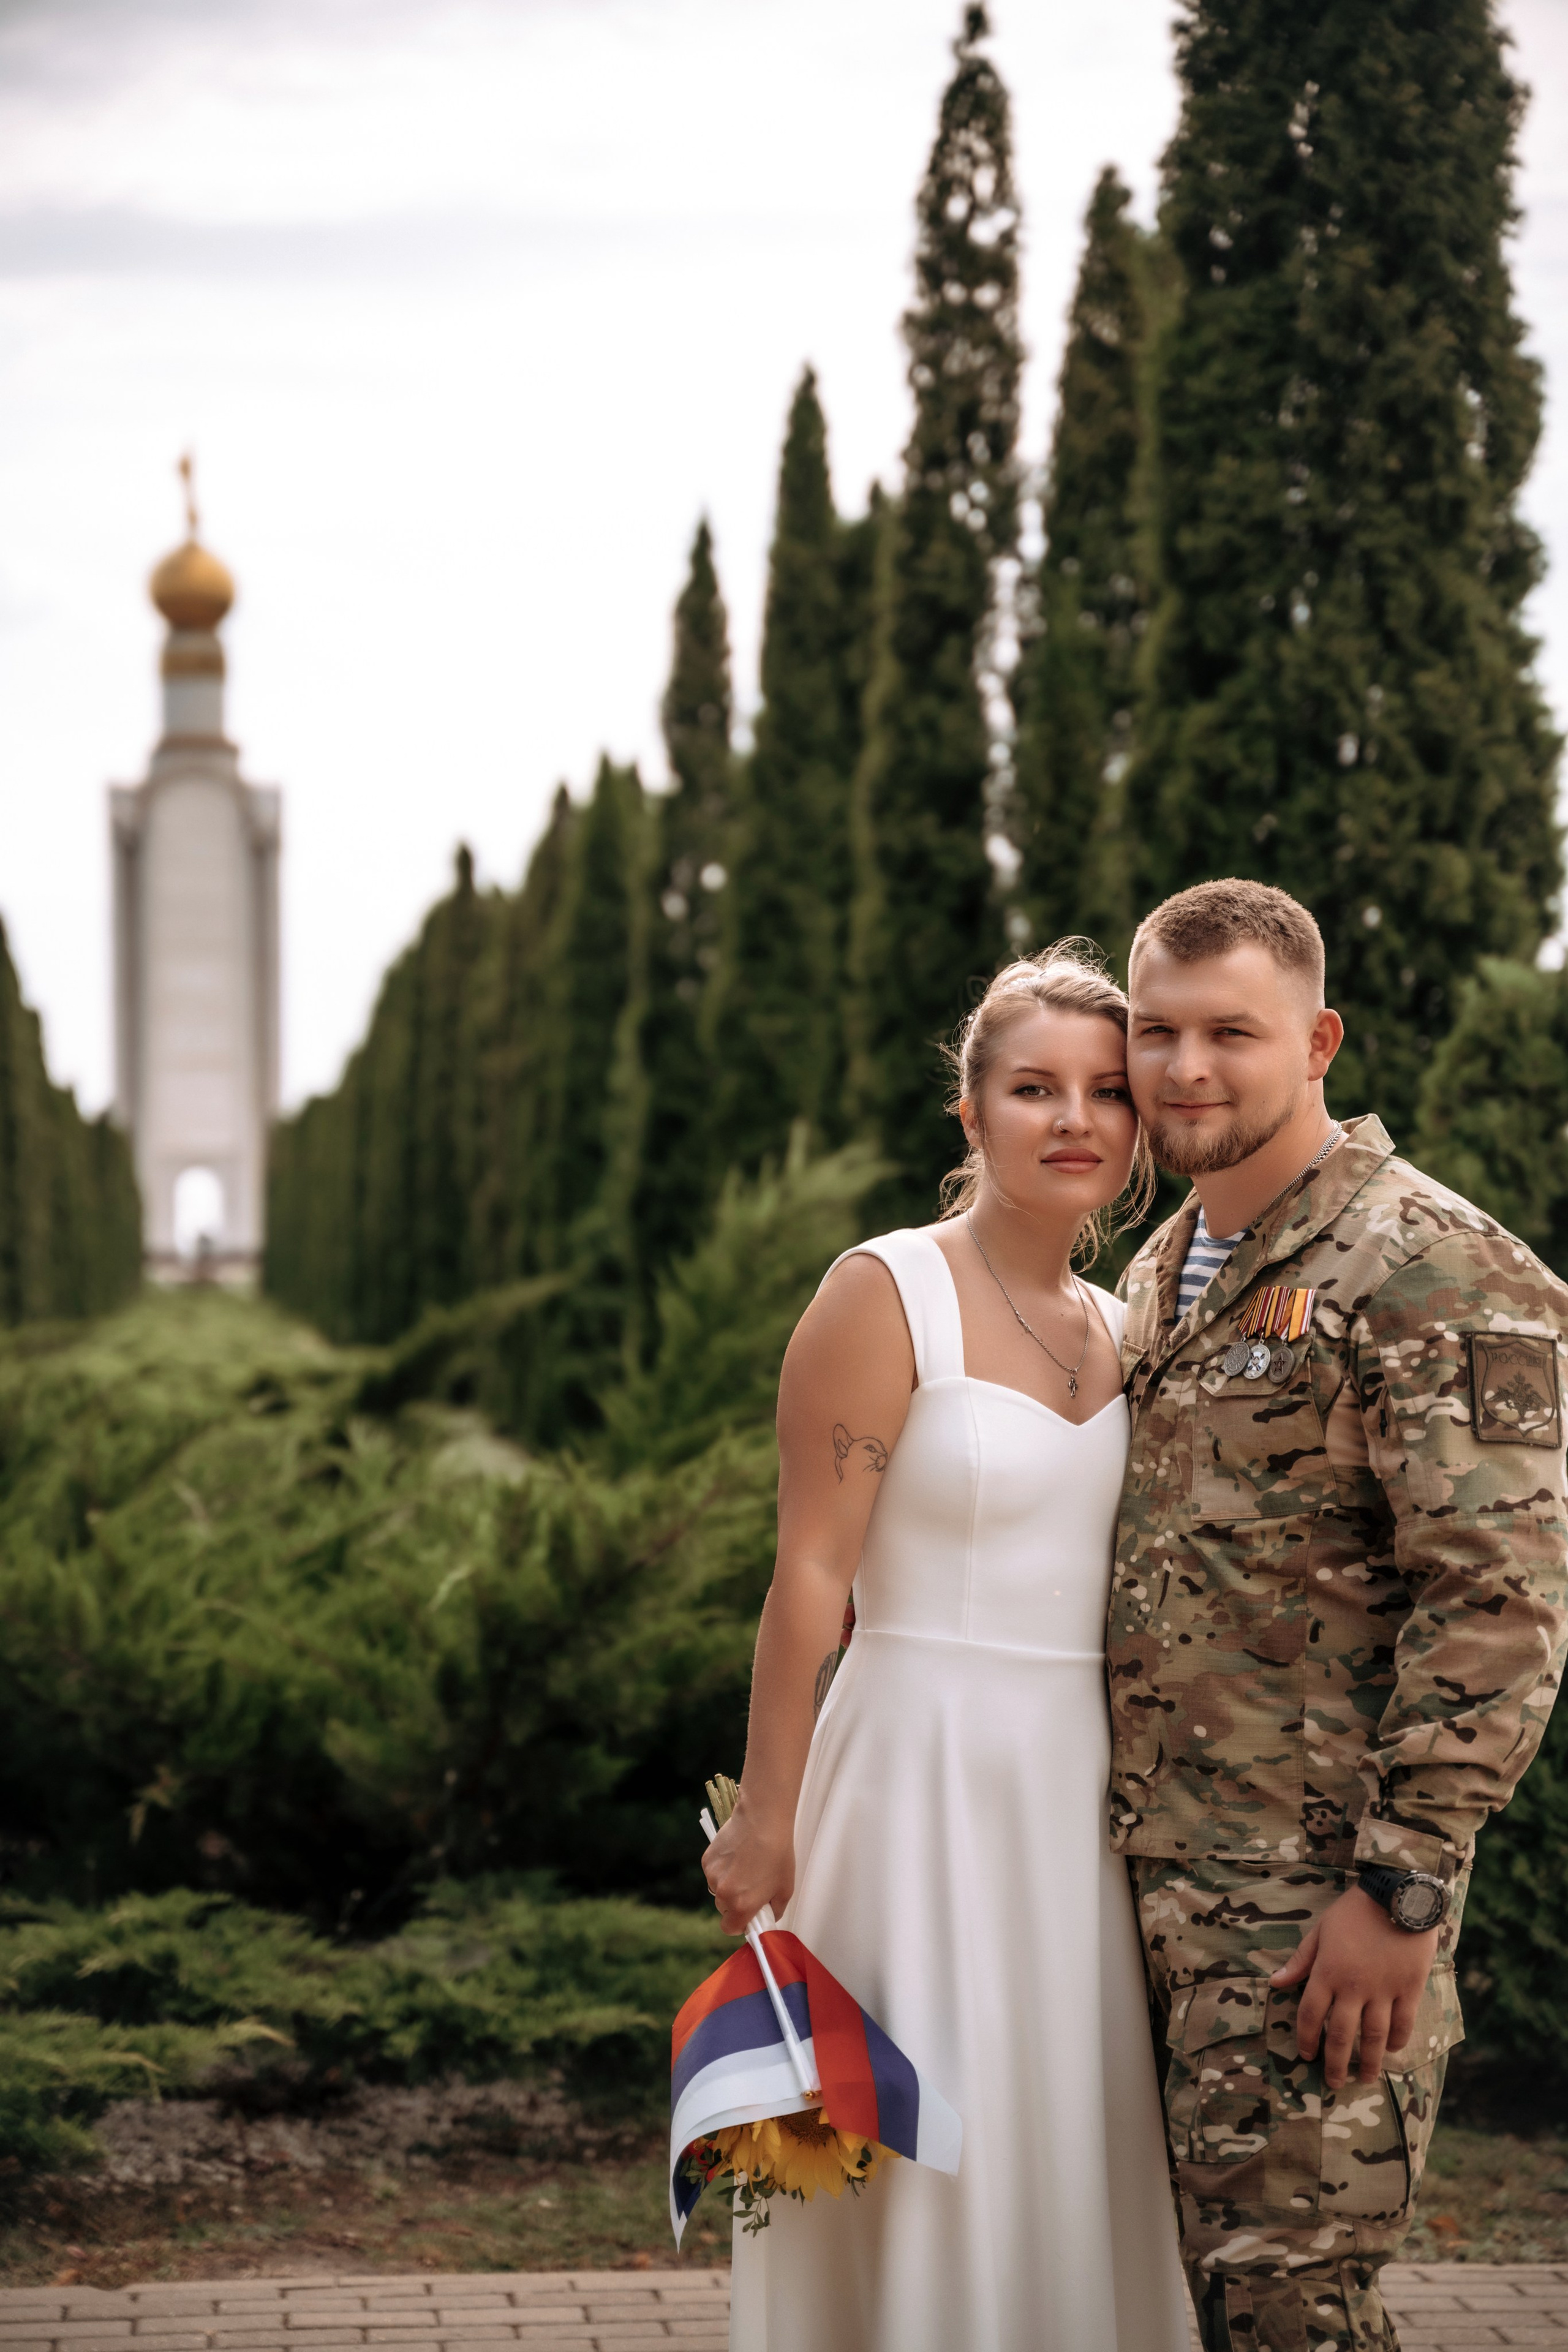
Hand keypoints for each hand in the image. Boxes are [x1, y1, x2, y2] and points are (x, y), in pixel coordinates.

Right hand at [702, 1790, 793, 1935]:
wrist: (763, 1820)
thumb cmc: (778, 1853)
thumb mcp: (785, 1888)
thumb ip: (774, 1910)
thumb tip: (766, 1916)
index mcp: (742, 1906)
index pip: (729, 1928)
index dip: (739, 1923)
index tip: (748, 1914)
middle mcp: (723, 1894)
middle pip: (723, 1908)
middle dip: (735, 1901)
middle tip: (751, 1884)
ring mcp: (712, 1876)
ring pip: (717, 1889)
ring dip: (727, 1884)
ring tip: (745, 1865)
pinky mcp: (707, 1859)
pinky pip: (713, 1872)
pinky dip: (722, 1868)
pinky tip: (737, 1854)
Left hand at [1270, 1886, 1439, 2090]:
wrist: (1398, 1895)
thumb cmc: (1354, 1911)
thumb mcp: (1321, 1930)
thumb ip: (1300, 1960)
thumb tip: (1275, 1984)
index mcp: (1328, 1972)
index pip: (1311, 2015)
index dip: (1307, 2039)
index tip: (1306, 2056)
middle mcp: (1354, 1986)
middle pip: (1341, 2035)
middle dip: (1335, 2063)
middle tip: (1333, 2082)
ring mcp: (1384, 1990)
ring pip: (1374, 2037)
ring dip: (1368, 2062)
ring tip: (1364, 2078)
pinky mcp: (1409, 1989)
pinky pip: (1403, 2023)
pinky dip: (1397, 2040)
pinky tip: (1390, 2050)